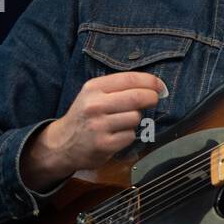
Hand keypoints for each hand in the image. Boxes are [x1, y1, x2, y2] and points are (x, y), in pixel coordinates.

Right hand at [21, 71, 166, 188]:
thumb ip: (118, 88)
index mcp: (94, 88)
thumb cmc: (84, 116)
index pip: (130, 79)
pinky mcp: (104, 144)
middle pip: (137, 97)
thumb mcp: (94, 94)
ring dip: (136, 120)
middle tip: (154, 100)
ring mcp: (99, 125)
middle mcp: (95, 105)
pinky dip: (128, 136)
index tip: (160, 86)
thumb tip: (153, 85)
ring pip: (135, 118)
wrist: (62, 143)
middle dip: (151, 98)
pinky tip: (117, 135)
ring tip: (123, 122)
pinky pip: (130, 136)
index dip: (151, 82)